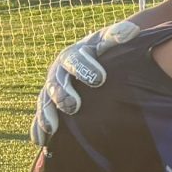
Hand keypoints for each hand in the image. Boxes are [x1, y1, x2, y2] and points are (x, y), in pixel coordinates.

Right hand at [31, 18, 141, 145]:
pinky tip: (40, 141)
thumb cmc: (104, 52)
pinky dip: (39, 128)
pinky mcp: (49, 104)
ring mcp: (52, 89)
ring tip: (53, 127)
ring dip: (47, 114)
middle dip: (64, 94)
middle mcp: (59, 71)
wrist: (92, 60)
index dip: (86, 68)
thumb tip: (132, 30)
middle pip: (58, 83)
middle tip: (75, 106)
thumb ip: (118, 36)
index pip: (78, 59)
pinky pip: (41, 116)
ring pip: (46, 101)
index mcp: (75, 55)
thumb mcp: (109, 42)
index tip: (100, 79)